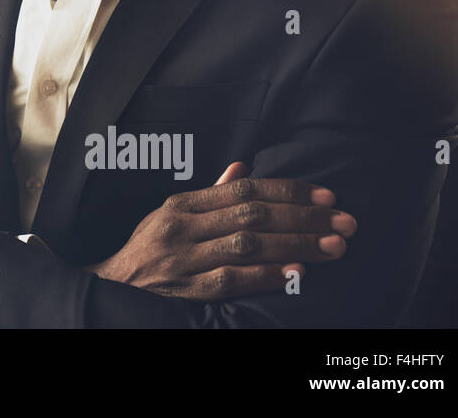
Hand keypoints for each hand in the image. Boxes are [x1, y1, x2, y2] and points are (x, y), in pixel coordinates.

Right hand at [84, 161, 356, 300]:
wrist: (113, 285)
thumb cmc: (148, 248)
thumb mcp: (170, 214)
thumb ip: (210, 195)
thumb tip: (242, 168)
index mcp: (183, 204)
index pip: (245, 190)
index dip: (288, 191)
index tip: (326, 196)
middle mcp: (183, 226)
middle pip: (253, 214)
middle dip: (304, 218)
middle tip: (345, 221)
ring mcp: (184, 258)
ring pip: (248, 245)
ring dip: (296, 245)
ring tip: (334, 246)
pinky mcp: (186, 290)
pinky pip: (232, 280)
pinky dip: (266, 275)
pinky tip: (296, 273)